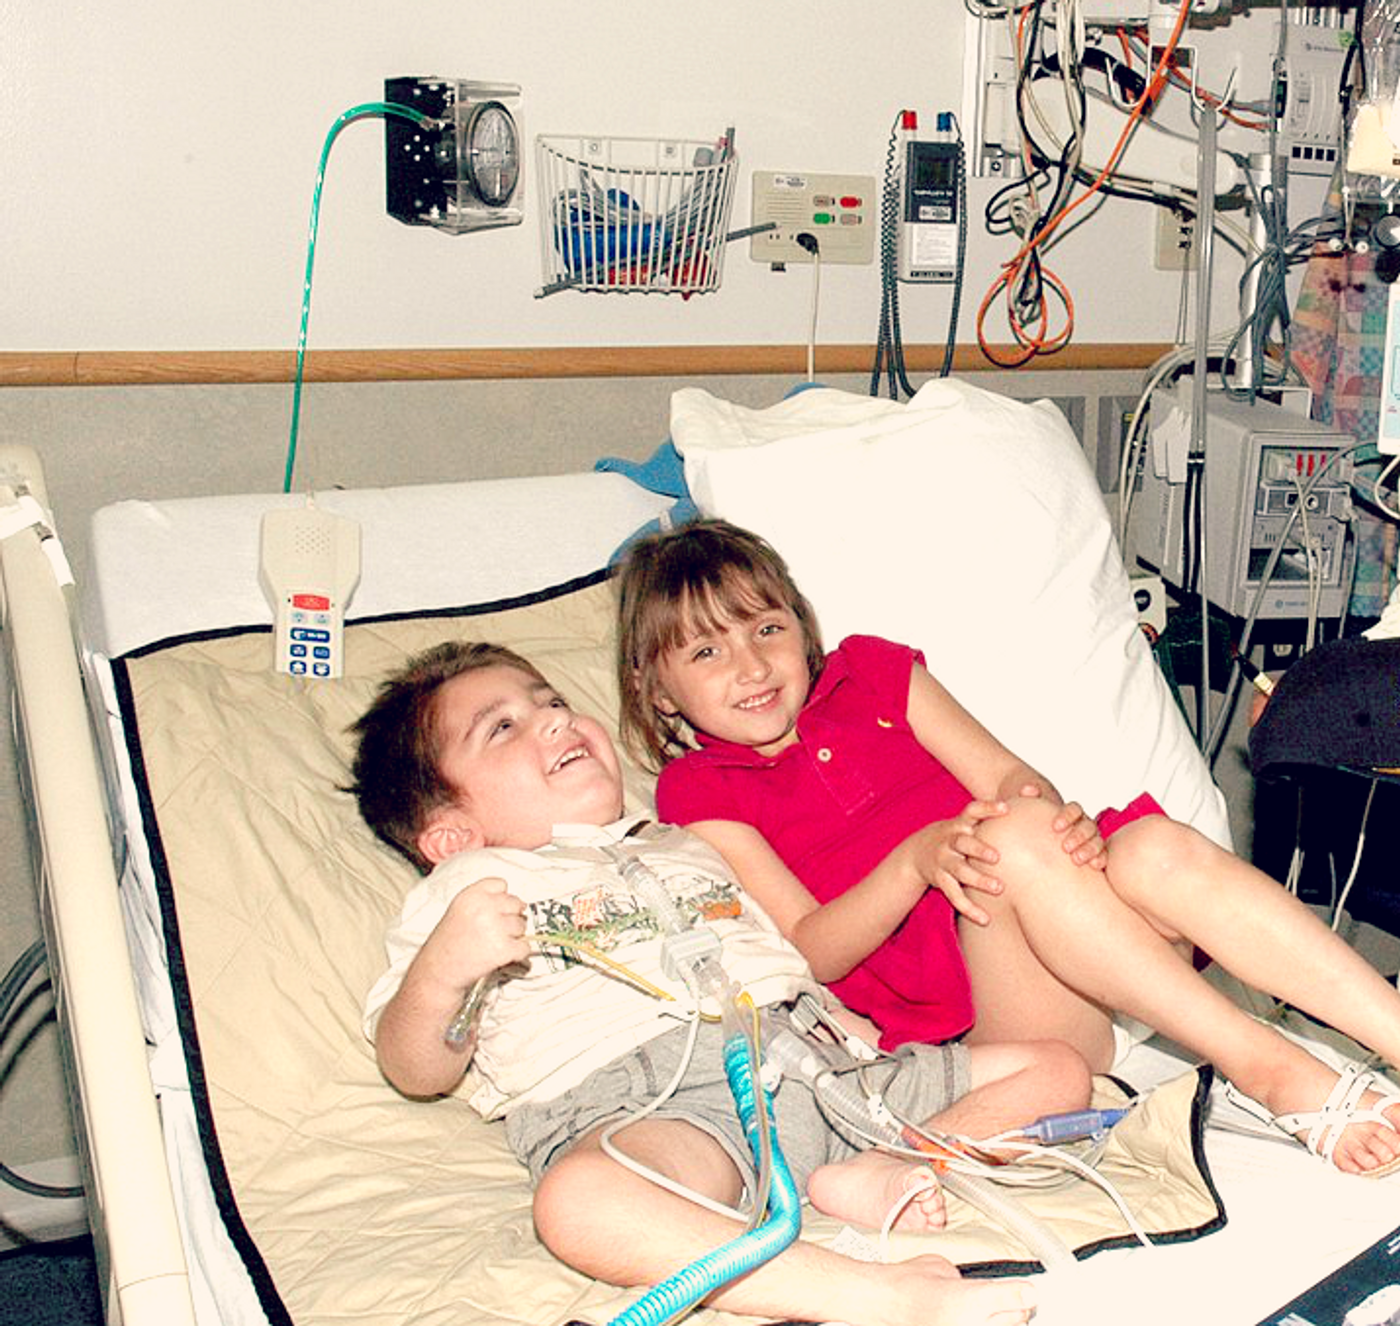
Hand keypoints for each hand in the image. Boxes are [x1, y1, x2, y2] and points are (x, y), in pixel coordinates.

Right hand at [419, 875, 531, 994]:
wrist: (438, 972)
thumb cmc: (447, 943)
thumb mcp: (459, 910)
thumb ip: (484, 901)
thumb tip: (518, 903)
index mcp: (471, 895)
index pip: (500, 884)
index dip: (501, 898)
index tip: (496, 909)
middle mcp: (484, 908)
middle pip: (516, 904)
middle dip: (510, 917)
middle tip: (495, 931)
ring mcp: (496, 928)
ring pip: (522, 926)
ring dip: (514, 936)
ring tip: (494, 944)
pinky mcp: (504, 949)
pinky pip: (525, 947)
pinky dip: (518, 953)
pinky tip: (503, 956)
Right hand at [902, 801, 1007, 926]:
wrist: (918, 852)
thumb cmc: (958, 835)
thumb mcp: (971, 821)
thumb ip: (999, 809)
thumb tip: (1033, 789)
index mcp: (960, 823)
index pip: (972, 811)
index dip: (988, 808)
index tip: (1006, 808)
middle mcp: (949, 840)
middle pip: (962, 842)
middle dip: (978, 849)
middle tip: (997, 857)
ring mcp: (943, 861)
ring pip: (958, 871)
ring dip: (977, 879)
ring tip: (998, 888)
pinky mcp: (940, 880)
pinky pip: (954, 896)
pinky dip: (969, 908)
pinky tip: (986, 918)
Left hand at [1008, 782, 1106, 869]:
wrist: (1045, 854)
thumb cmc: (1039, 832)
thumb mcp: (1032, 816)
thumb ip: (1030, 801)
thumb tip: (1028, 789)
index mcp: (1072, 815)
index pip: (1074, 809)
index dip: (1066, 816)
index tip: (1055, 827)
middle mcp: (1085, 825)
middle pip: (1087, 826)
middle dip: (1078, 836)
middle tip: (1065, 848)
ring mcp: (1093, 840)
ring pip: (1097, 841)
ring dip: (1089, 849)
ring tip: (1077, 860)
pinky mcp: (1098, 855)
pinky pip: (1103, 855)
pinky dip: (1101, 859)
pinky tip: (1095, 866)